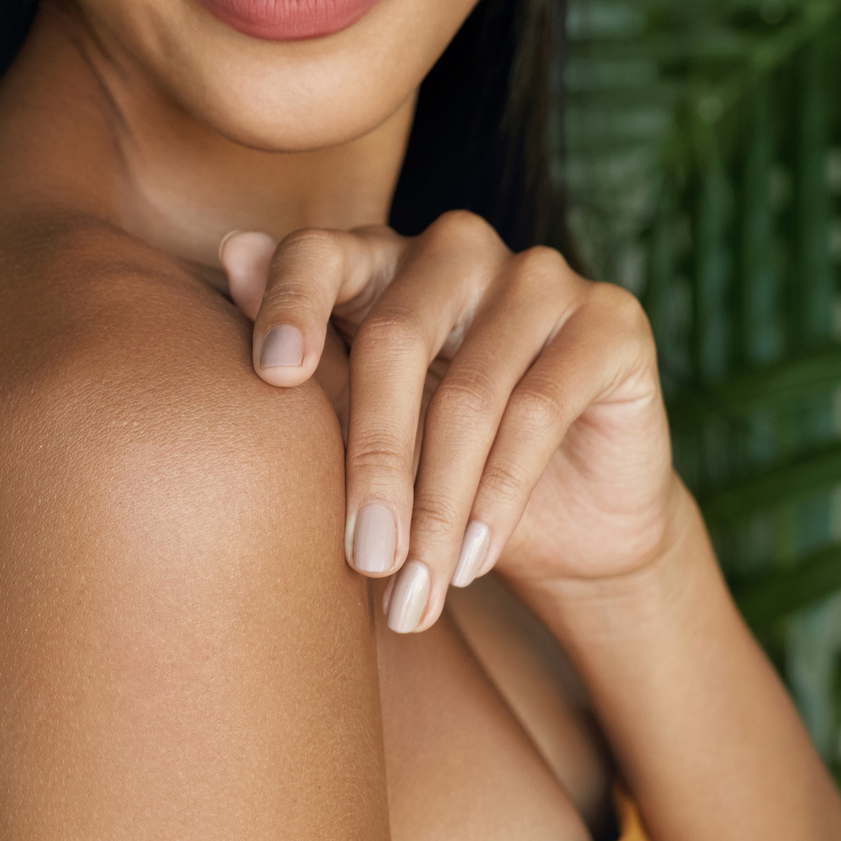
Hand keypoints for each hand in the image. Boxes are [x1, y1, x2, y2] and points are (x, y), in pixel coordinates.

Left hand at [220, 211, 673, 632]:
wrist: (563, 525)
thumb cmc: (433, 466)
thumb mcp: (358, 423)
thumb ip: (305, 350)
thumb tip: (230, 252)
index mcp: (378, 256)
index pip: (319, 254)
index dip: (290, 305)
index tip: (271, 377)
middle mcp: (457, 248)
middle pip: (394, 340)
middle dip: (373, 465)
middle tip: (360, 562)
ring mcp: (539, 276)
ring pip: (470, 393)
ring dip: (438, 508)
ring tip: (413, 593)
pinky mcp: (611, 321)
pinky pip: (540, 410)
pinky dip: (498, 497)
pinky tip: (470, 561)